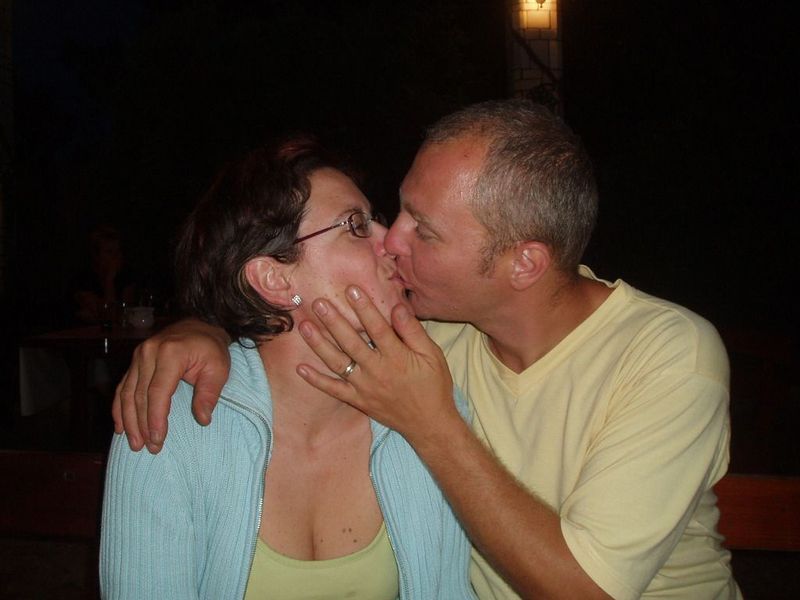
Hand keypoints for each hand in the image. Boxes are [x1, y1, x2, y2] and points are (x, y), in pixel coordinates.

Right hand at [112, 319, 230, 452]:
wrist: (201, 326)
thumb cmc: (211, 349)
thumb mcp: (219, 368)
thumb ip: (209, 393)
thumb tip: (203, 420)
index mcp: (170, 353)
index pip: (158, 392)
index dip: (156, 418)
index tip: (158, 440)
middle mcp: (149, 352)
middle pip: (139, 396)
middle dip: (142, 425)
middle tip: (149, 448)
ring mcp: (139, 355)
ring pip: (127, 393)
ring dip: (129, 421)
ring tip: (135, 443)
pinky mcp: (135, 360)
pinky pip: (122, 387)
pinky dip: (119, 408)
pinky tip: (121, 426)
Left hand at [296, 285, 459, 443]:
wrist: (429, 425)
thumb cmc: (433, 386)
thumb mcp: (432, 355)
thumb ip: (413, 331)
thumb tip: (397, 307)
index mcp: (397, 357)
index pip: (377, 328)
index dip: (364, 308)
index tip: (351, 290)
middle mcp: (377, 371)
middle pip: (351, 342)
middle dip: (334, 321)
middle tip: (318, 303)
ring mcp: (364, 387)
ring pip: (337, 363)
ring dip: (319, 345)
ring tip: (304, 327)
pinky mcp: (358, 401)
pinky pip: (334, 390)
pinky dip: (317, 380)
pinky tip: (300, 368)